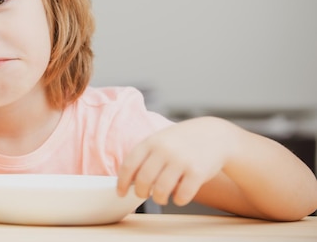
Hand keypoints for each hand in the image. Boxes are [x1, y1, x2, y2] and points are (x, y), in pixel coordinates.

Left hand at [116, 117, 234, 206]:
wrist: (215, 135)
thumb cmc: (182, 141)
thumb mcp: (160, 140)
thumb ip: (145, 156)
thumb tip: (128, 181)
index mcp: (151, 142)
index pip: (129, 165)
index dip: (122, 183)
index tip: (120, 193)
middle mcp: (164, 150)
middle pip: (143, 180)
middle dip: (140, 193)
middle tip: (144, 195)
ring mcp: (181, 161)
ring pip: (161, 191)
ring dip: (158, 199)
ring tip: (161, 197)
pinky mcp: (197, 172)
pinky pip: (182, 195)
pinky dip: (178, 200)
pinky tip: (179, 196)